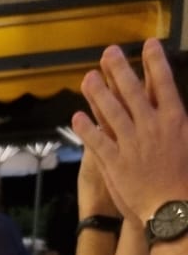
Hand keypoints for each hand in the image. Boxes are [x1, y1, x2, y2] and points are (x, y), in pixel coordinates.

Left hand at [73, 40, 187, 223]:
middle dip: (120, 69)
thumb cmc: (185, 178)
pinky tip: (77, 117)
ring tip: (87, 78)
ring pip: (112, 112)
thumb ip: (180, 124)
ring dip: (98, 93)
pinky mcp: (115, 162)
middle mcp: (152, 126)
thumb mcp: (187, 142)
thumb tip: (175, 109)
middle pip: (133, 91)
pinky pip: (97, 141)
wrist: (172, 209)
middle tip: (109, 52)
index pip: (164, 83)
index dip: (155, 62)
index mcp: (174, 119)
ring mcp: (132, 143)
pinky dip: (87, 128)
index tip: (148, 45)